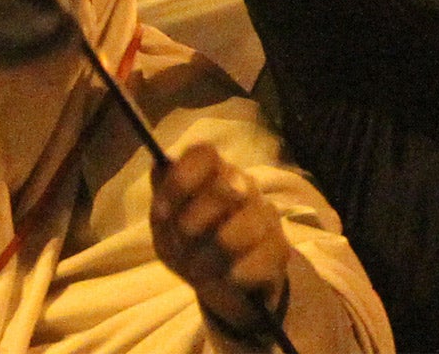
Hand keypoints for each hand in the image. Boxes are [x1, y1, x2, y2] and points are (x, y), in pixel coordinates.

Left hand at [150, 142, 290, 337]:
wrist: (226, 285)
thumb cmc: (192, 245)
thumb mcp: (167, 226)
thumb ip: (163, 197)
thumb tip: (158, 167)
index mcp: (214, 174)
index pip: (204, 154)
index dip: (181, 178)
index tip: (163, 211)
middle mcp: (244, 187)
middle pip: (223, 189)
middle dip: (192, 224)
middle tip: (182, 243)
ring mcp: (265, 216)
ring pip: (239, 230)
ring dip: (210, 257)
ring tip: (201, 268)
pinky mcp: (280, 249)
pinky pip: (258, 260)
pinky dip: (236, 274)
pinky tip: (231, 276)